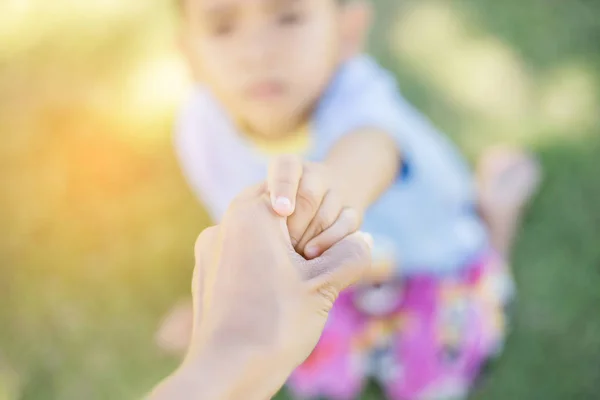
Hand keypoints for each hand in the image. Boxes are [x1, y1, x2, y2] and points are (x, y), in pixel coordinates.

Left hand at [149, 184, 371, 399]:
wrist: (225, 373)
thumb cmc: (275, 322)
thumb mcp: (325, 285)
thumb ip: (352, 252)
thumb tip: (364, 239)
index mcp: (250, 213)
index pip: (297, 193)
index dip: (317, 221)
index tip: (318, 251)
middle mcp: (223, 224)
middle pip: (275, 215)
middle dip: (300, 236)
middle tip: (313, 266)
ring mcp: (208, 251)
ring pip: (256, 238)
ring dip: (281, 254)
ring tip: (295, 288)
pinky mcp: (205, 275)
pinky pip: (239, 259)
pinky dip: (260, 269)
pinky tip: (272, 300)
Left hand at [267, 155, 361, 259]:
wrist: (326, 200)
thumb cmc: (283, 208)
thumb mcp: (268, 199)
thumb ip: (262, 209)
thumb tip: (258, 232)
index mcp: (290, 166)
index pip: (286, 167)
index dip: (284, 188)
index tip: (281, 211)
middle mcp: (315, 174)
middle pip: (308, 196)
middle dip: (294, 225)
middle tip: (281, 245)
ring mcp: (337, 192)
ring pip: (325, 215)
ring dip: (309, 238)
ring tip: (293, 254)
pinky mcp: (353, 213)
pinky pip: (345, 226)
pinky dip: (328, 241)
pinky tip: (312, 254)